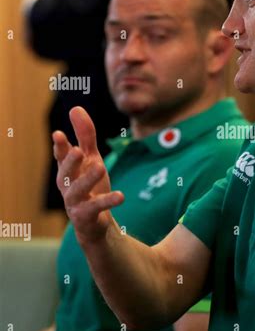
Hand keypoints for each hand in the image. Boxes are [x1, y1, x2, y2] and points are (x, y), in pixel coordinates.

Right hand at [53, 107, 123, 245]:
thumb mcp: (92, 158)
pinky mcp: (86, 217)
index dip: (60, 147)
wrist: (96, 222)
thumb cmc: (91, 186)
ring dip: (88, 179)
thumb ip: (85, 136)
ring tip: (101, 166)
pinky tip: (120, 195)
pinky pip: (96, 208)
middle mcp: (68, 186)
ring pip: (77, 191)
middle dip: (70, 161)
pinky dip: (107, 201)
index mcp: (68, 171)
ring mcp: (75, 203)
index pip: (61, 157)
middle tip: (78, 150)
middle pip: (65, 173)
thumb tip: (75, 108)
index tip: (59, 134)